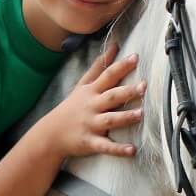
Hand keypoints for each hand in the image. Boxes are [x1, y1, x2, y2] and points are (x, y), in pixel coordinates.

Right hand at [41, 43, 146, 158]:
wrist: (51, 134)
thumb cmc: (72, 107)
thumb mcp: (83, 84)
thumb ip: (99, 66)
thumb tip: (114, 46)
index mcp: (91, 92)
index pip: (107, 76)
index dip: (121, 66)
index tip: (135, 57)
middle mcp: (92, 106)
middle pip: (111, 97)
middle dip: (127, 92)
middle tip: (144, 86)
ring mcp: (91, 125)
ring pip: (110, 120)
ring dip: (125, 117)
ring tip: (141, 114)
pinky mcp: (90, 142)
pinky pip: (106, 146)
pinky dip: (118, 149)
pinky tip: (132, 150)